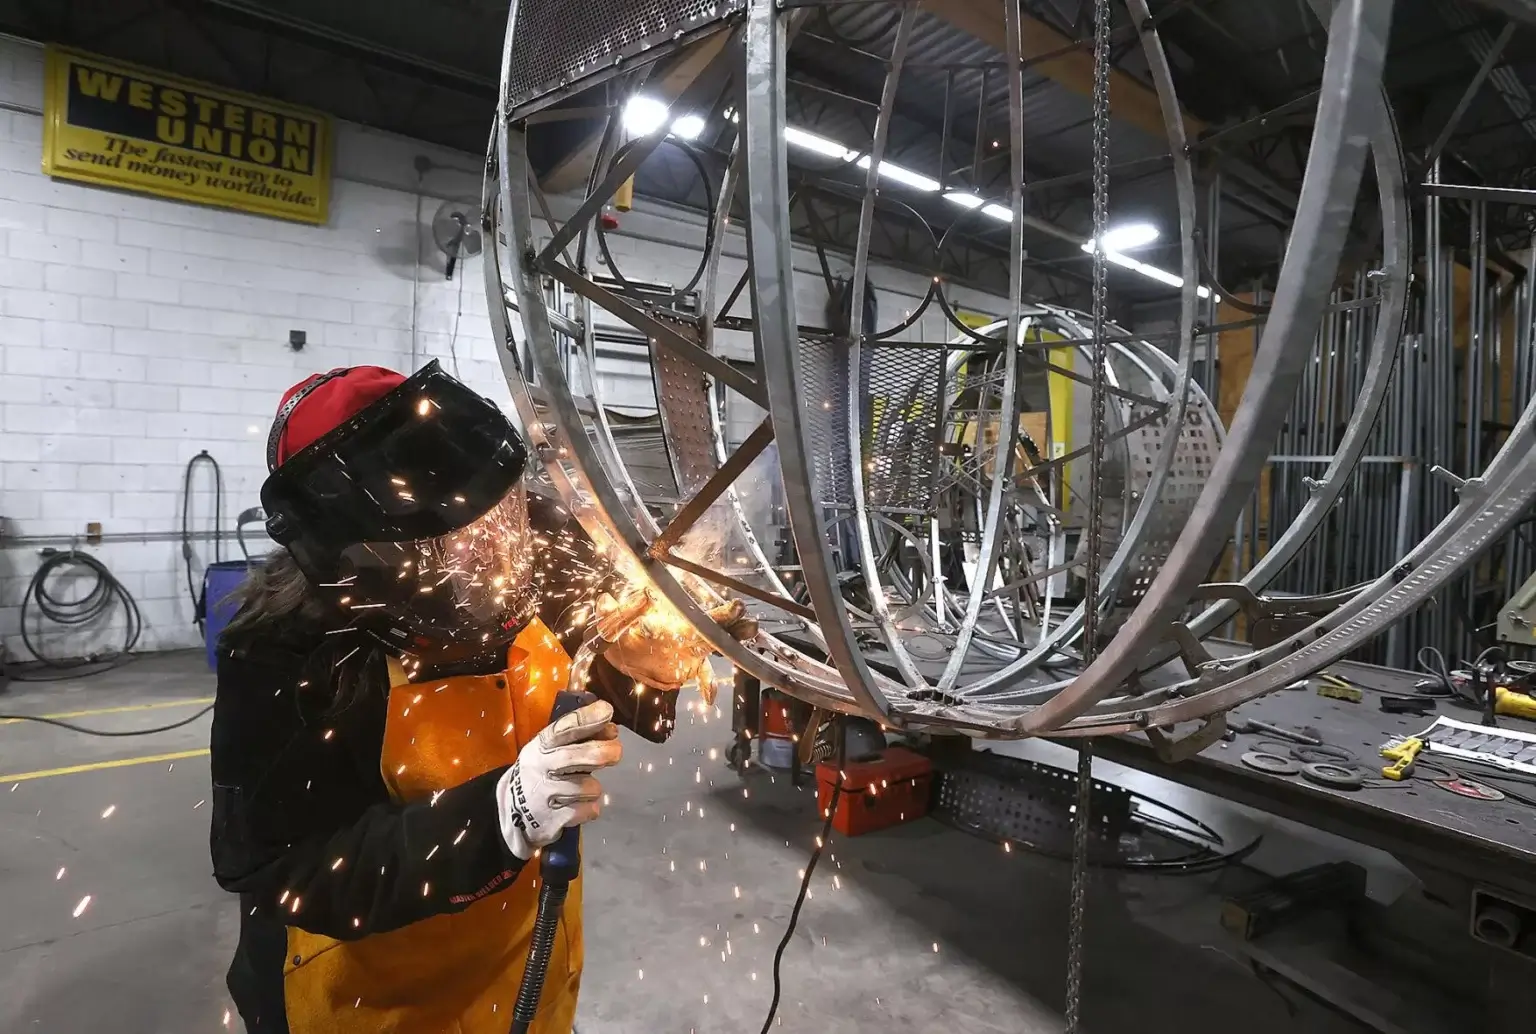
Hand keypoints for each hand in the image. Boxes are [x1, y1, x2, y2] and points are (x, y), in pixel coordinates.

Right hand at [496, 699, 621, 859]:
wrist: (514, 812)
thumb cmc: (546, 773)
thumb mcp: (555, 750)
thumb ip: (582, 739)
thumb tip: (611, 731)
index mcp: (542, 745)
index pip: (563, 729)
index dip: (586, 719)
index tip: (607, 711)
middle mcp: (539, 767)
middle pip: (570, 757)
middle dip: (599, 752)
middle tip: (617, 752)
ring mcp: (542, 794)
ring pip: (583, 788)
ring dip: (593, 788)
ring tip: (587, 789)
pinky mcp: (550, 820)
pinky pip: (583, 811)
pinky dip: (590, 808)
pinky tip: (582, 806)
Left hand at [596, 591, 756, 693]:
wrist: (621, 655)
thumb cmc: (619, 633)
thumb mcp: (611, 622)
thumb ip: (611, 612)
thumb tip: (605, 600)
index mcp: (670, 618)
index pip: (694, 613)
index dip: (714, 612)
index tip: (733, 608)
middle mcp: (685, 631)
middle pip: (712, 626)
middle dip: (730, 622)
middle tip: (747, 621)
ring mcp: (689, 649)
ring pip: (715, 644)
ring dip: (732, 641)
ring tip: (749, 635)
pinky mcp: (688, 667)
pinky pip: (703, 675)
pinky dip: (707, 685)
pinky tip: (709, 696)